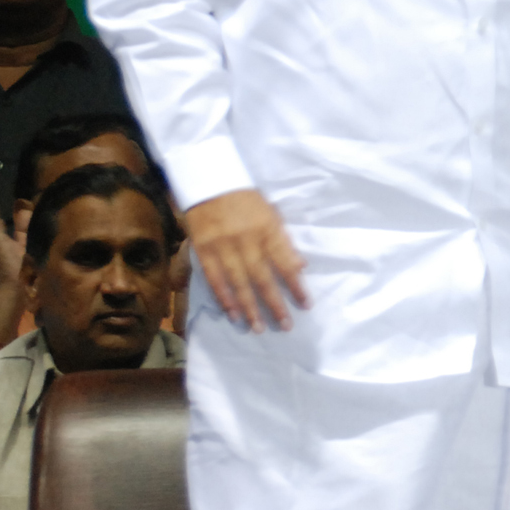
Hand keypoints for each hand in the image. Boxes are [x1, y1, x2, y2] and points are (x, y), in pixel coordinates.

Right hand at [185, 189, 308, 332]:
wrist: (210, 182)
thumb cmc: (247, 199)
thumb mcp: (272, 214)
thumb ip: (284, 241)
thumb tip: (301, 266)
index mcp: (268, 229)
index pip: (286, 262)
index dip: (296, 285)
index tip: (306, 304)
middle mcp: (246, 240)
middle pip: (263, 277)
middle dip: (275, 303)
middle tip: (285, 325)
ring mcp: (223, 246)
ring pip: (238, 282)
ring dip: (249, 307)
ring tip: (258, 327)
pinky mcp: (203, 250)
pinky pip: (214, 278)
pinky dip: (224, 297)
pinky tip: (232, 313)